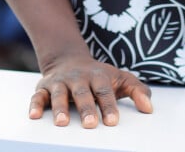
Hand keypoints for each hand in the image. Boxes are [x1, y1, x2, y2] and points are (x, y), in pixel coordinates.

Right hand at [29, 54, 152, 127]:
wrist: (68, 59)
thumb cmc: (98, 76)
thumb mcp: (120, 78)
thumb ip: (137, 91)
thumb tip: (149, 108)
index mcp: (98, 76)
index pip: (105, 91)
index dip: (109, 105)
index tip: (112, 121)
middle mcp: (78, 78)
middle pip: (82, 93)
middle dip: (86, 108)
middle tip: (91, 125)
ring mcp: (60, 83)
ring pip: (59, 94)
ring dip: (60, 107)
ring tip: (63, 123)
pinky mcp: (44, 87)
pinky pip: (38, 96)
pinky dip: (35, 104)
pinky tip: (34, 116)